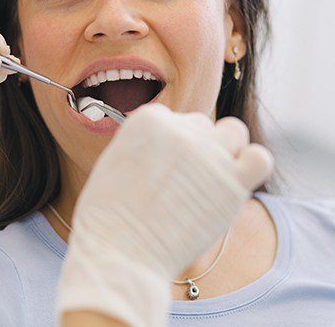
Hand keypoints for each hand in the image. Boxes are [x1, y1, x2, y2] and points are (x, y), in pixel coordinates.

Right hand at [57, 103, 273, 326]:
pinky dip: (251, 165)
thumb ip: (147, 142)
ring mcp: (208, 155)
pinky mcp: (233, 183)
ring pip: (235, 131)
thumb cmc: (110, 214)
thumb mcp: (116, 158)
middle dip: (195, 147)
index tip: (163, 166)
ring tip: (211, 176)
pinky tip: (235, 182)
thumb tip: (170, 143)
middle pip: (202, 125)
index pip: (174, 118)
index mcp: (149, 119)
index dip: (170, 143)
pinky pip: (260, 159)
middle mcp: (180, 130)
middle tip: (183, 180)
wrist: (119, 252)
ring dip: (226, 149)